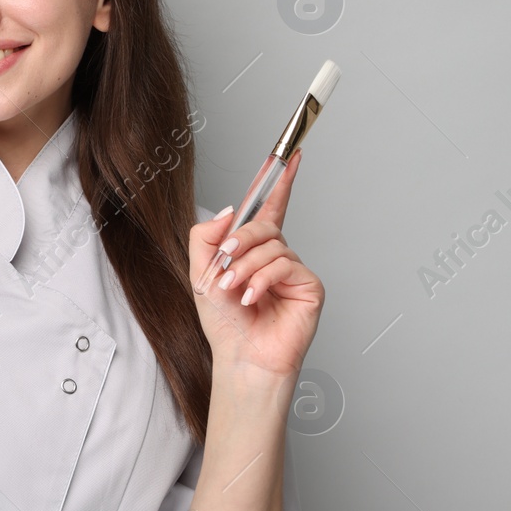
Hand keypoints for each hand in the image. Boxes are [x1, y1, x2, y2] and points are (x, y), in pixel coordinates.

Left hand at [189, 148, 324, 383]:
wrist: (240, 356)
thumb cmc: (224, 322)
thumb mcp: (200, 272)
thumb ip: (207, 236)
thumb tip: (231, 209)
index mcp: (252, 249)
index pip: (266, 207)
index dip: (277, 180)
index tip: (288, 154)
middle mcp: (277, 255)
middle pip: (263, 224)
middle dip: (238, 241)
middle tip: (222, 265)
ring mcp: (294, 269)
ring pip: (271, 245)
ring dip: (244, 267)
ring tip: (232, 291)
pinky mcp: (309, 285)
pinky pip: (285, 265)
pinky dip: (261, 280)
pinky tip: (251, 299)